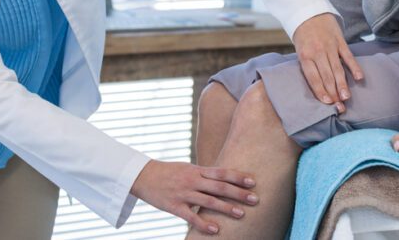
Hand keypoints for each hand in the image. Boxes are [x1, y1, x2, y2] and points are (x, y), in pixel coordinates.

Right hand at [130, 160, 257, 234]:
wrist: (143, 175)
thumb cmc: (168, 172)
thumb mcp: (188, 168)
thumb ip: (204, 174)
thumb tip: (224, 178)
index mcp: (197, 170)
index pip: (222, 172)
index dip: (238, 177)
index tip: (253, 182)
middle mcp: (192, 180)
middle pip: (219, 187)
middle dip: (238, 193)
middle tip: (255, 199)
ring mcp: (183, 193)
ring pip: (208, 201)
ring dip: (226, 208)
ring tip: (241, 214)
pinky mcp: (174, 206)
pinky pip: (191, 216)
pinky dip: (204, 224)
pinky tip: (216, 230)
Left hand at [292, 13, 363, 112]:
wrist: (309, 12)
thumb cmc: (304, 36)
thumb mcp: (300, 51)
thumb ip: (309, 67)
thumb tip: (319, 88)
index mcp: (305, 56)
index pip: (313, 77)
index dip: (320, 91)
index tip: (327, 103)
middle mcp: (317, 52)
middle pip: (327, 76)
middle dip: (333, 93)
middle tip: (339, 107)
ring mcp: (330, 46)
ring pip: (337, 69)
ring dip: (343, 84)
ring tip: (347, 98)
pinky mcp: (340, 41)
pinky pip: (348, 56)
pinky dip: (354, 67)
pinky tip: (359, 78)